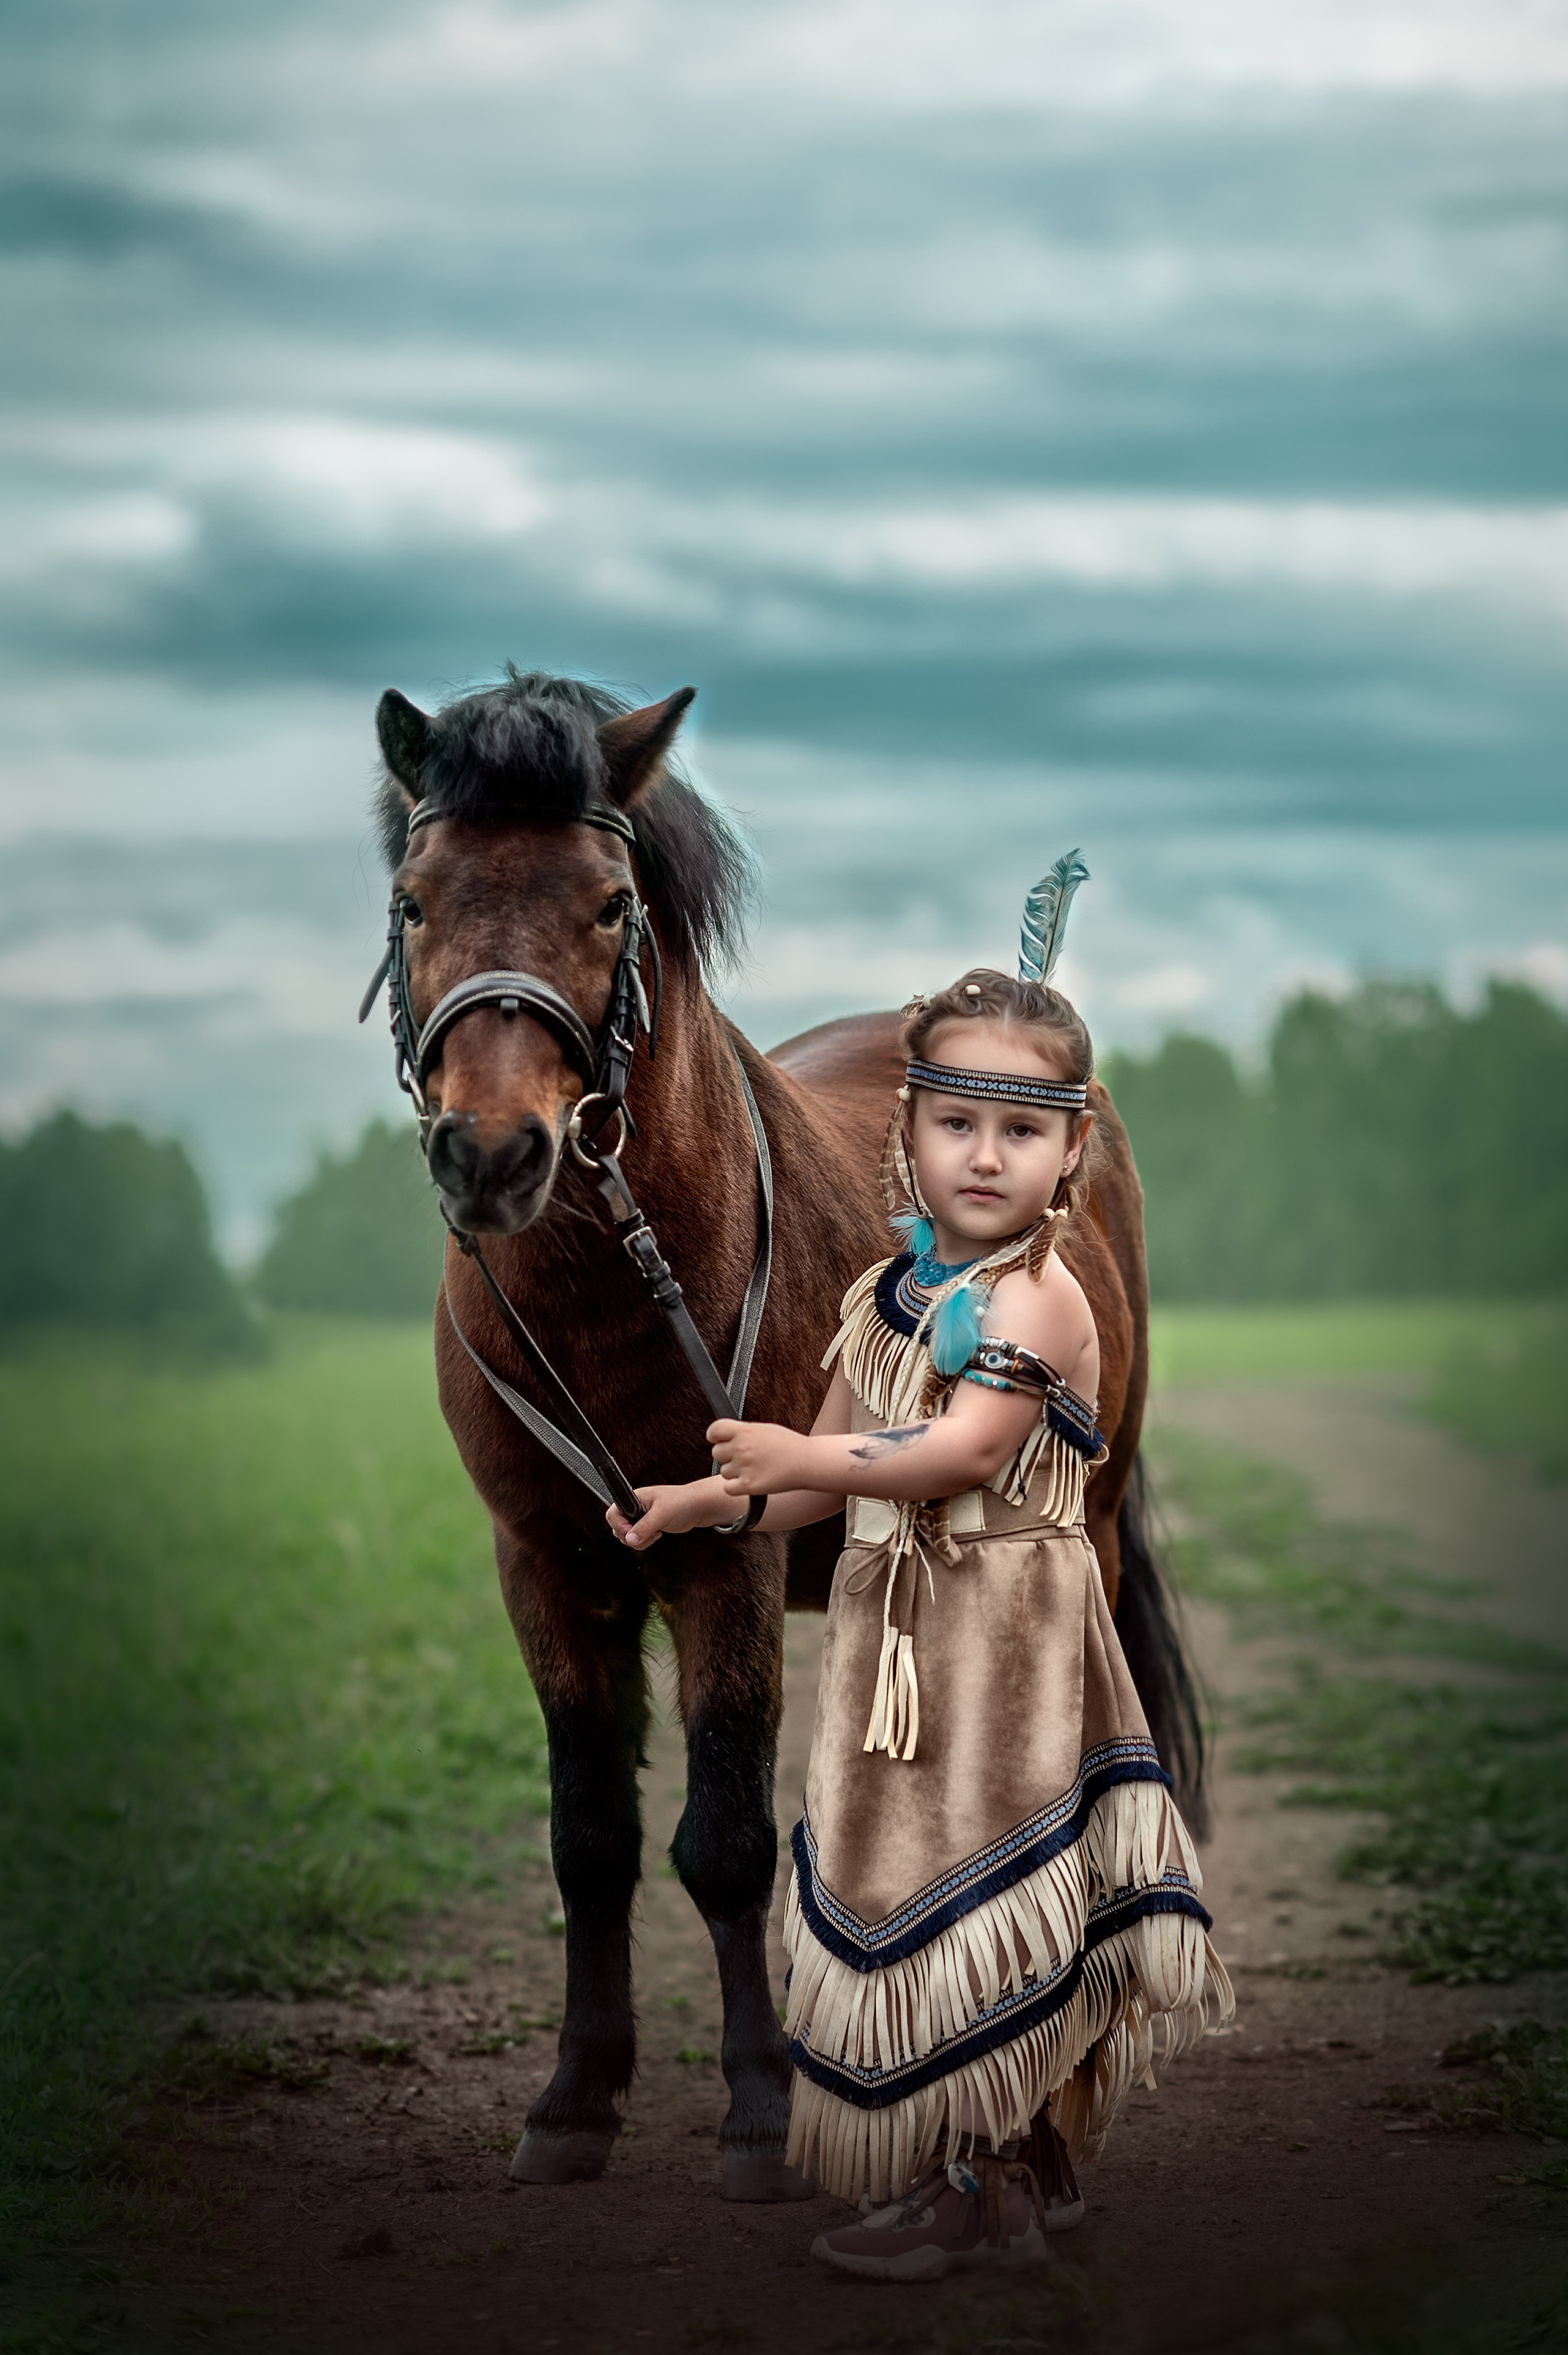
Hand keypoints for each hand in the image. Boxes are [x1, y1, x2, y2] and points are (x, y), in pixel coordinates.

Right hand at [605, 1477, 726, 1547]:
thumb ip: (645, 1526)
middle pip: (618, 1528)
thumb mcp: (662, 1513)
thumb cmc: (683, 1502)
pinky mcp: (647, 1527)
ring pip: (627, 1537)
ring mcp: (641, 1518)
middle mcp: (635, 1508)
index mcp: (634, 1498)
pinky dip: (645, 1542)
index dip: (620, 1526)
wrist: (697, 1508)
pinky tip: (658, 1534)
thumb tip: (630, 1539)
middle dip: (631, 1536)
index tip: (632, 1532)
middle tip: (648, 1533)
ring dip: (639, 1541)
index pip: (613, 1514)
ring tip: (655, 1533)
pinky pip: (637, 1539)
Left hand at [705, 1418, 802, 1495]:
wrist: (807, 1461)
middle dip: (727, 1456)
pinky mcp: (748, 1486)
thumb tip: (727, 1436)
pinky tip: (749, 1481)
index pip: (714, 1431)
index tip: (718, 1440)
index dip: (714, 1436)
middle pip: (716, 1453)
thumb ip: (744, 1432)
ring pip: (724, 1471)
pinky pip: (728, 1488)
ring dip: (735, 1472)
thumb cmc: (789, 1444)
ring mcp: (744, 1467)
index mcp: (744, 1431)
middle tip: (745, 1457)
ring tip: (755, 1469)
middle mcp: (741, 1448)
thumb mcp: (765, 1429)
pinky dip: (736, 1487)